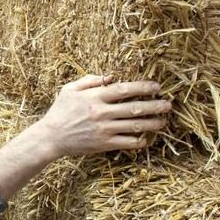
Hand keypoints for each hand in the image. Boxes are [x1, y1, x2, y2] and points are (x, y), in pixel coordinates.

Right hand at [35, 75, 170, 159]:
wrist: (50, 137)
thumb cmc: (60, 111)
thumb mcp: (69, 90)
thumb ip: (89, 80)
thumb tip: (111, 76)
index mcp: (94, 97)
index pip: (124, 89)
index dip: (143, 87)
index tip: (156, 86)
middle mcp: (101, 113)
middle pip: (135, 108)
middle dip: (155, 105)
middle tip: (168, 104)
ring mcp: (104, 129)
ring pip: (135, 126)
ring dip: (153, 123)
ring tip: (163, 121)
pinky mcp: (104, 144)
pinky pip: (127, 142)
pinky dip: (139, 141)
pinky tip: (146, 138)